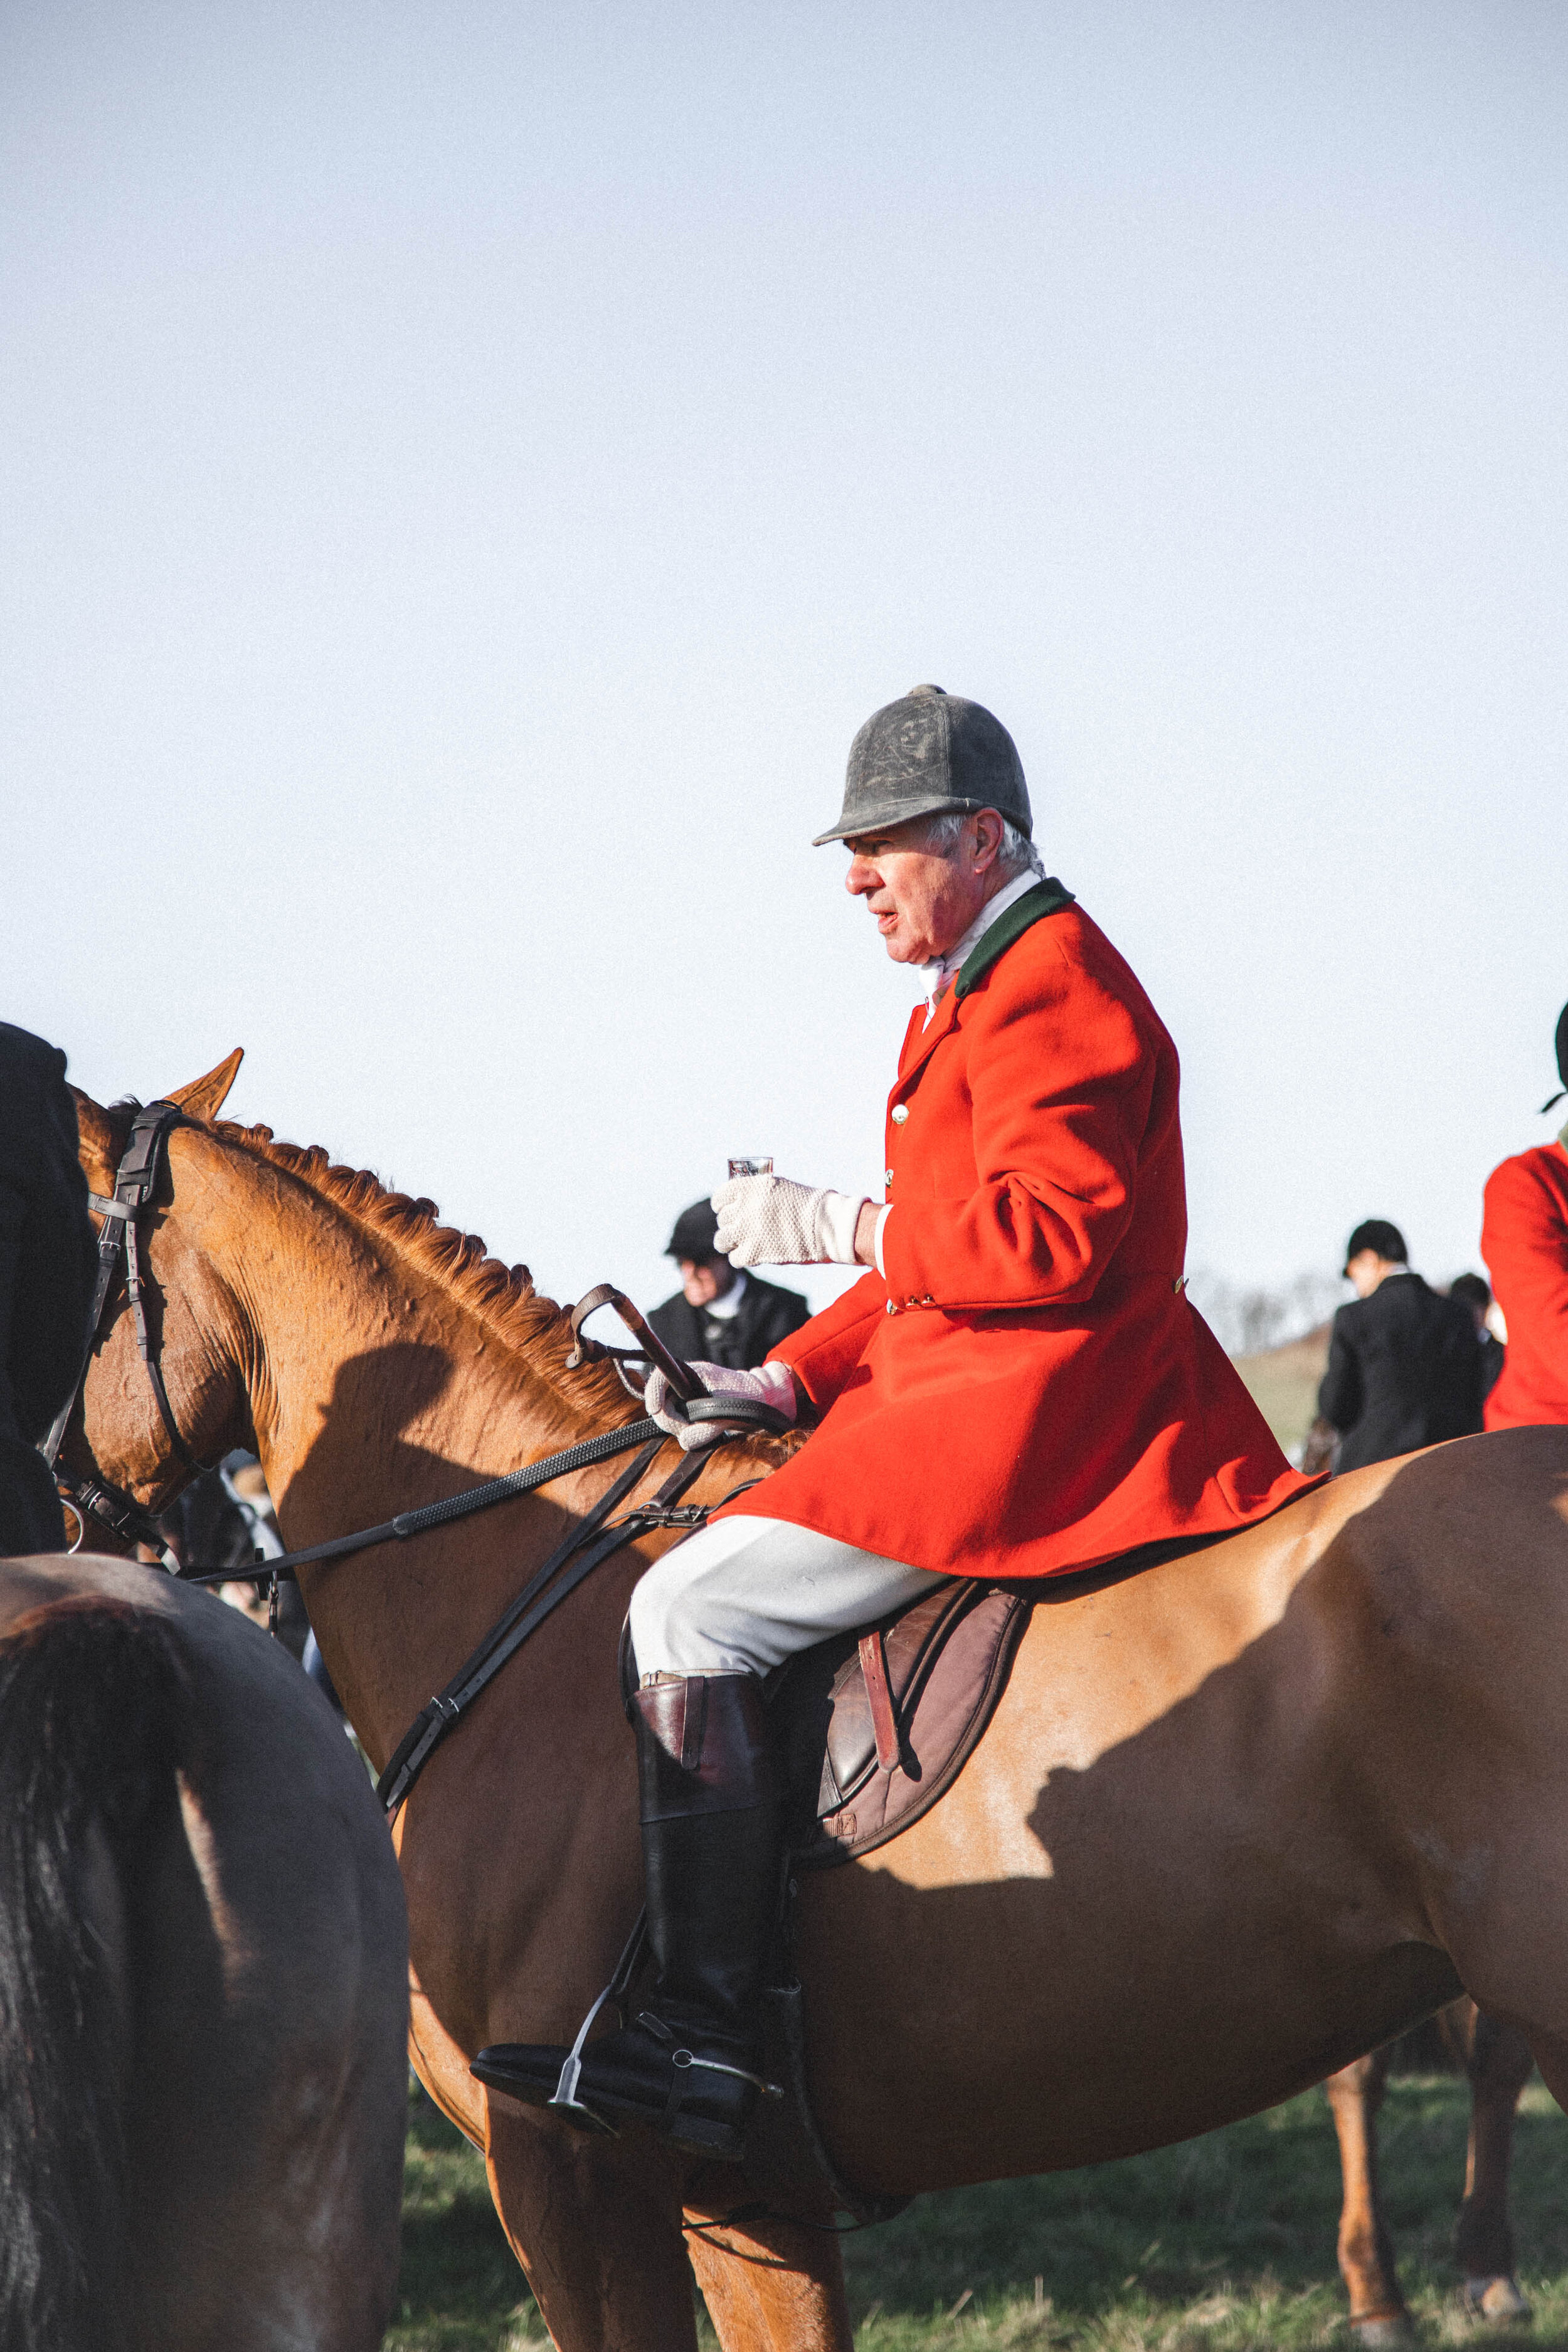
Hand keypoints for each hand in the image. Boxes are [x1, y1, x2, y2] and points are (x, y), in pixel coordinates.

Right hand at [644, 1360, 799, 1452]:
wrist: (764, 1400)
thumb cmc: (748, 1397)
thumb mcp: (728, 1412)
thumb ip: (706, 1427)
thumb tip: (685, 1441)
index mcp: (692, 1372)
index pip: (660, 1378)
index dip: (653, 1393)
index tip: (655, 1410)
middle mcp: (685, 1384)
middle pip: (661, 1404)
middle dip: (672, 1421)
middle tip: (691, 1432)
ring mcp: (687, 1399)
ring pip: (670, 1418)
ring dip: (682, 1429)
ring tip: (707, 1431)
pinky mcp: (691, 1413)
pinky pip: (680, 1426)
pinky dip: (689, 1433)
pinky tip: (706, 1433)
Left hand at [711, 1174, 865, 1265]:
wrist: (826, 1225)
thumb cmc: (808, 1205)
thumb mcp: (779, 1188)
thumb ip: (756, 1194)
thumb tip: (737, 1204)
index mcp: (750, 1187)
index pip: (720, 1197)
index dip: (722, 1205)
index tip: (727, 1210)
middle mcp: (745, 1207)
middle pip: (723, 1220)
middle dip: (732, 1224)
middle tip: (744, 1229)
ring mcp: (747, 1230)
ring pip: (722, 1240)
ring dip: (730, 1242)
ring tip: (741, 1244)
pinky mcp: (754, 1252)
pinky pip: (734, 1258)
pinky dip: (742, 1258)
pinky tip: (752, 1255)